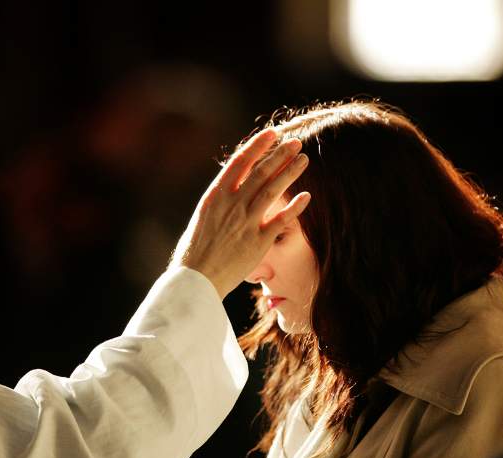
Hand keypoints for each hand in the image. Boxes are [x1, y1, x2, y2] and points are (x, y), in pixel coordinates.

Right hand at [169, 128, 310, 297]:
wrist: (195, 279)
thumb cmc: (195, 251)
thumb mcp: (203, 217)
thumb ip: (221, 201)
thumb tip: (233, 187)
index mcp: (215, 196)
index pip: (239, 163)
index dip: (257, 146)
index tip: (271, 134)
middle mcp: (231, 205)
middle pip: (260, 173)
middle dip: (280, 154)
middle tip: (296, 143)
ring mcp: (245, 222)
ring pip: (273, 190)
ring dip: (290, 172)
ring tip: (304, 159)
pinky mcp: (257, 242)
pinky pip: (281, 220)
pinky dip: (295, 207)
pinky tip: (307, 196)